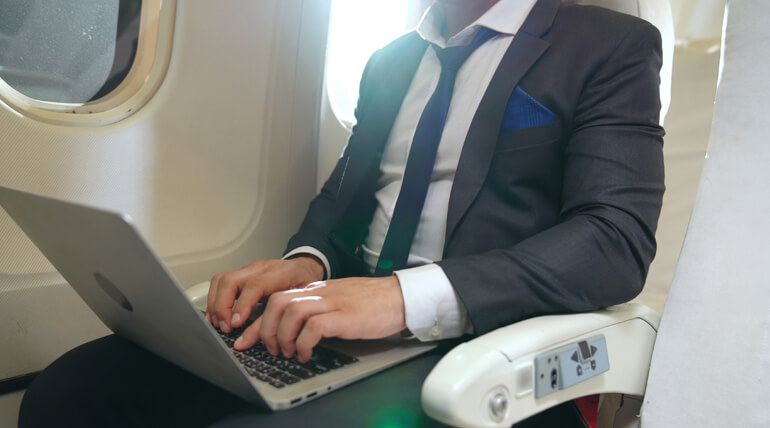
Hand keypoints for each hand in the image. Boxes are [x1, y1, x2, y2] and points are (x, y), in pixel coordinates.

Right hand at [206, 256, 324, 332]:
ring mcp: (249, 269)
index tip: (236, 323)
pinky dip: (215, 299)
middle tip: (226, 327)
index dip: (242, 305)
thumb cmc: (304, 285)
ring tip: (220, 323)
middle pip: (231, 280)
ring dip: (216, 303)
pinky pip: (221, 282)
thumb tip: (253, 339)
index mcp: (280, 274)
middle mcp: (261, 268)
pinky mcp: (242, 274)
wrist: (305, 268)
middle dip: (222, 306)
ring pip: (221, 280)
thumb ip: (275, 320)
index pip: (255, 286)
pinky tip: (218, 315)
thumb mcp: (298, 303)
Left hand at [233, 276, 406, 362]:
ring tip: (288, 353)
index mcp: (316, 290)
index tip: (246, 339)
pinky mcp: (343, 316)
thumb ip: (318, 308)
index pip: (276, 299)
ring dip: (283, 337)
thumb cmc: (372, 303)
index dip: (257, 322)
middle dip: (265, 329)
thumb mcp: (338, 301)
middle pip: (276, 302)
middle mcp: (319, 293)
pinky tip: (306, 354)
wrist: (400, 297)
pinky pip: (313, 328)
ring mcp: (331, 303)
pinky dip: (303, 344)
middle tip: (271, 349)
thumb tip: (296, 328)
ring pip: (290, 312)